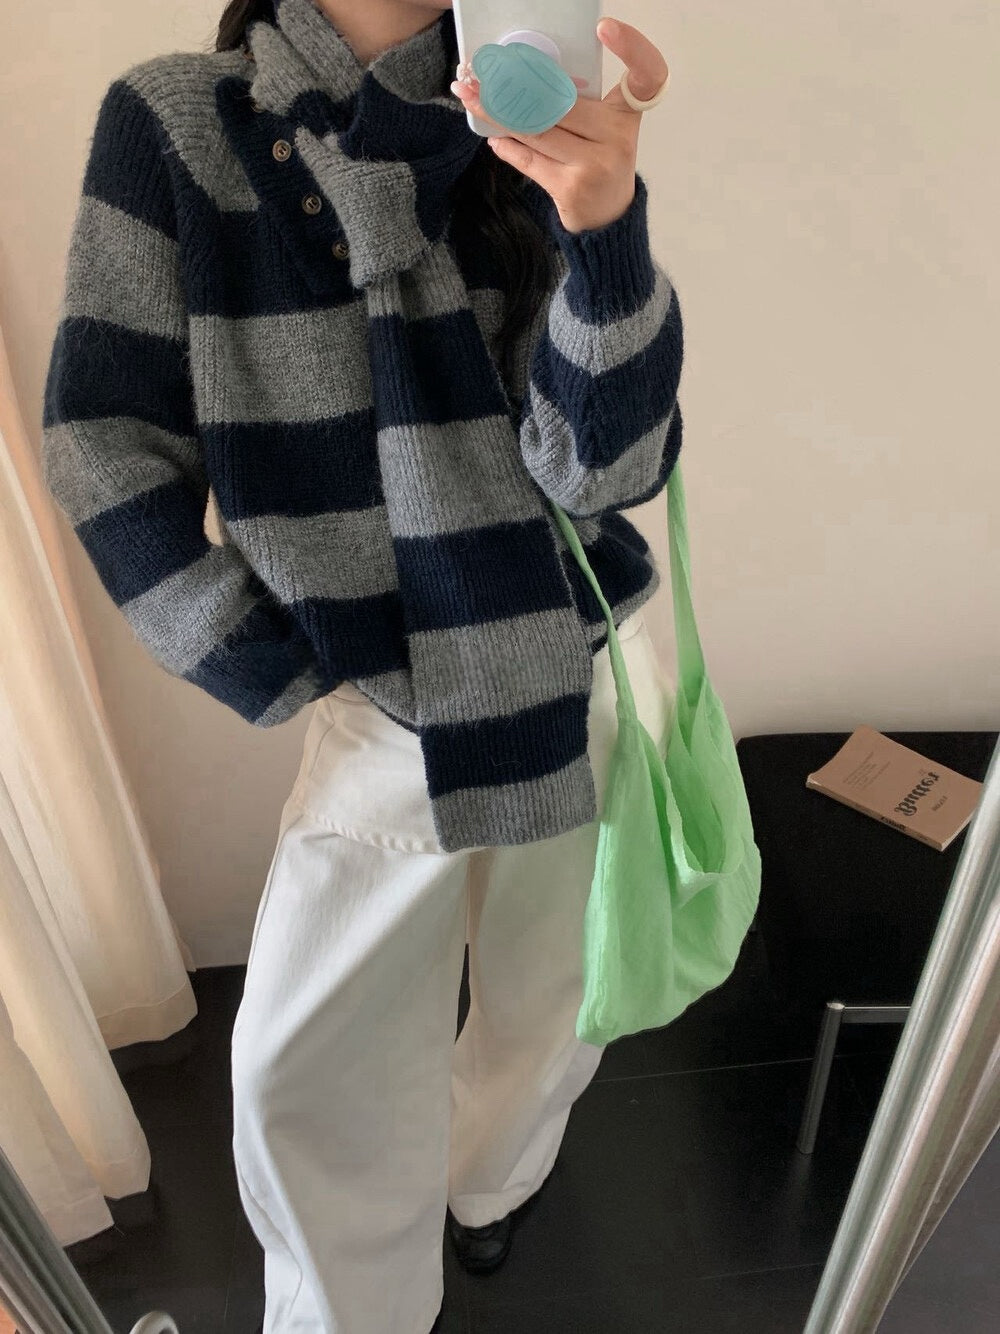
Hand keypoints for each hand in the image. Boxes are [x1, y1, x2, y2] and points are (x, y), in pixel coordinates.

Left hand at [450, 17, 668, 233]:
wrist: (608, 217)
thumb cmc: (600, 162)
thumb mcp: (603, 128)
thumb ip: (579, 104)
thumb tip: (523, 77)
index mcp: (626, 115)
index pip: (646, 75)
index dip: (634, 48)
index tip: (607, 26)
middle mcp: (616, 138)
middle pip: (560, 102)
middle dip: (515, 85)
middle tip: (479, 69)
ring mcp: (594, 165)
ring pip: (538, 129)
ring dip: (497, 113)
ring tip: (470, 96)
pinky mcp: (570, 189)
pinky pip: (531, 160)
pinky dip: (509, 146)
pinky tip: (493, 137)